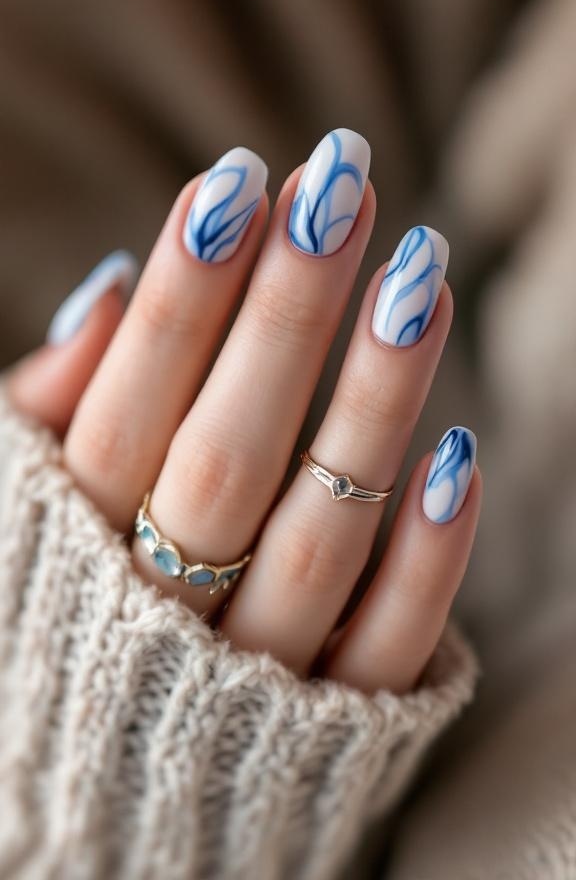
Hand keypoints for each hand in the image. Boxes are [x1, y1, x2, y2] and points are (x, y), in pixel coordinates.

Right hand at [7, 129, 480, 694]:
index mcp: (70, 555)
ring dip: (374, 404)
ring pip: (318, 540)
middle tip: (340, 182)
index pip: (128, 407)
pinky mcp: (332, 727)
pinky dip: (425, 558)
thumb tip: (107, 288)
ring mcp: (253, 678)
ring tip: (421, 271)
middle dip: (284, 314)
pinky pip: (386, 644)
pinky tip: (460, 450)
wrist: (91, 795)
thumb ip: (48, 415)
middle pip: (225, 456)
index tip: (237, 183)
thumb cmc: (57, 606)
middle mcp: (159, 617)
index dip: (185, 295)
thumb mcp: (18, 513)